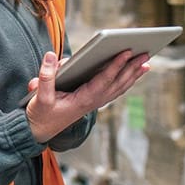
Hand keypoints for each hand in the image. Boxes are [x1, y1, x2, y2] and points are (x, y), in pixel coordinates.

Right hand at [25, 50, 148, 143]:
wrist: (38, 132)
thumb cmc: (40, 114)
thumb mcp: (39, 97)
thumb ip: (45, 76)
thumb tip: (51, 55)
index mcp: (82, 100)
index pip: (103, 80)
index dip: (115, 66)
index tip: (126, 52)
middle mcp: (92, 102)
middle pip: (117, 84)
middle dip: (131, 68)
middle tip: (145, 54)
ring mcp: (93, 103)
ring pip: (118, 88)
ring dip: (132, 76)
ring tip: (145, 63)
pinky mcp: (91, 102)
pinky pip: (113, 90)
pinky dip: (124, 81)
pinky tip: (131, 75)